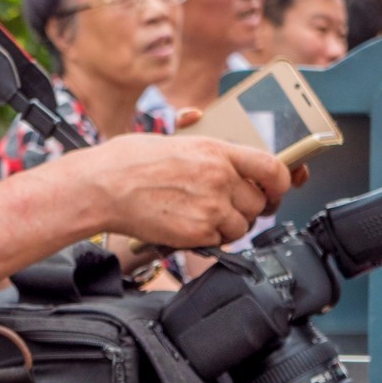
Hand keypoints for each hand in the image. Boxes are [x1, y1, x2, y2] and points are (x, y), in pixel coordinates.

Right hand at [83, 132, 288, 249]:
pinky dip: (208, 240)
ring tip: (202, 220)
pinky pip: (219, 243)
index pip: (272, 168)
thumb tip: (213, 141)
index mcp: (217, 151)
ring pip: (241, 227)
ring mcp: (210, 207)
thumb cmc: (127, 161)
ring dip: (227, 227)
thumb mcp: (174, 139)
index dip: (280, 184)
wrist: (101, 186)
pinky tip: (187, 228)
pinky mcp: (196, 233)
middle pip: (258, 204)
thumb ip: (204, 147)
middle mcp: (219, 178)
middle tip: (226, 209)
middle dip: (247, 210)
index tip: (274, 191)